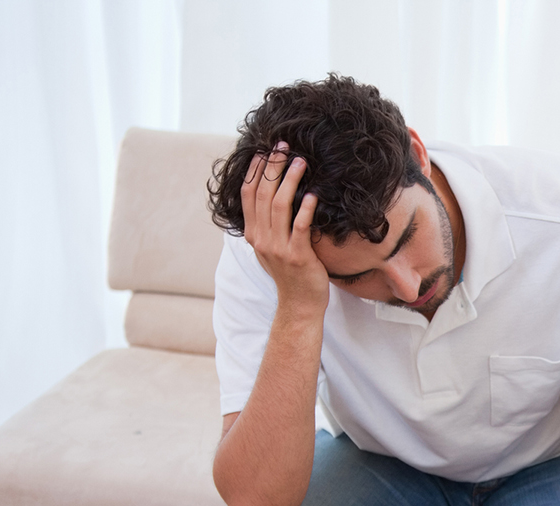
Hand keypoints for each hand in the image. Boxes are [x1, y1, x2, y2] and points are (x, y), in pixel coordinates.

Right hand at [240, 142, 329, 319]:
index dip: (255, 171)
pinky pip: (299, 227)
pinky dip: (304, 209)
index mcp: (252, 234)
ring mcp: (278, 248)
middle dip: (273, 168)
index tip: (264, 151)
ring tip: (300, 162)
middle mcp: (261, 239)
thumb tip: (270, 197)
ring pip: (278, 206)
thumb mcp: (270, 247)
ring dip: (289, 180)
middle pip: (263, 194)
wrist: (299, 304)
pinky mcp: (297, 256)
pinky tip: (312, 195)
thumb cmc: (290, 274)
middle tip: (284, 147)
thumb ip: (266, 225)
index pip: (248, 194)